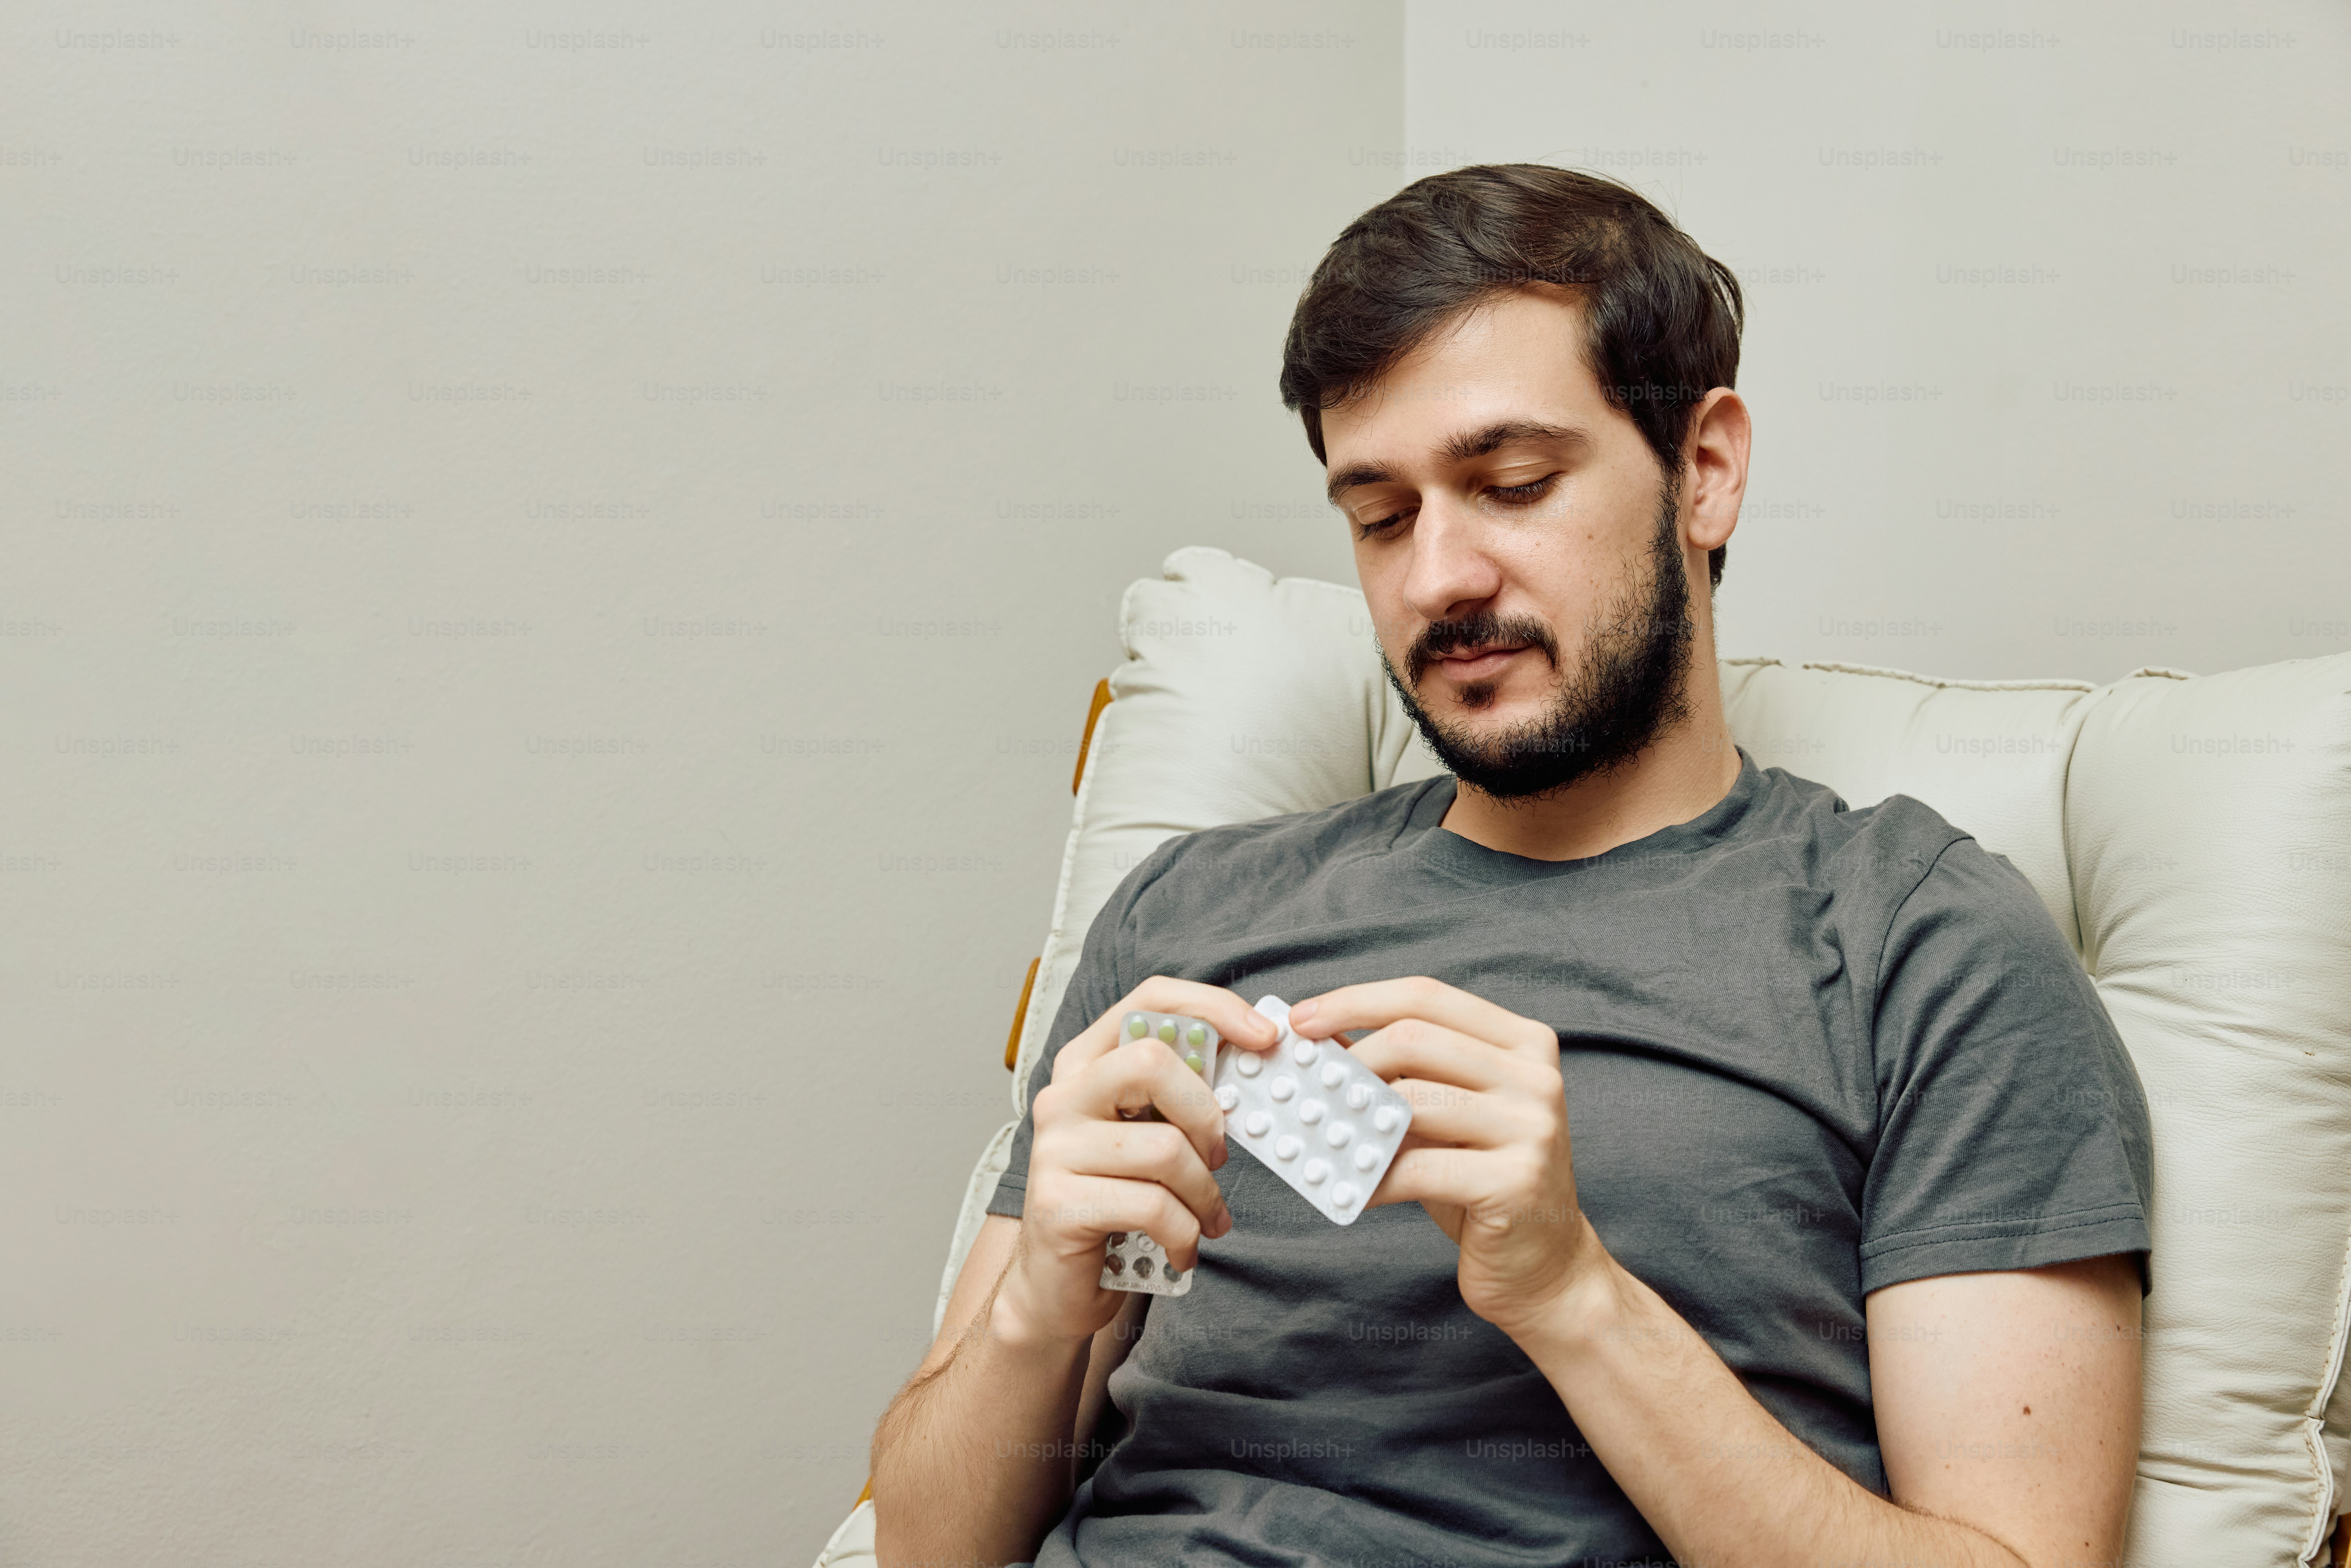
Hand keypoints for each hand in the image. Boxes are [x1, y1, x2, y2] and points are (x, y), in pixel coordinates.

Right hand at [998, 979, 1281, 1345]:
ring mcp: (1054, 1149)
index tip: (1264, 1035)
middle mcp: (1062, 1096)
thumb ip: (1179, 1096)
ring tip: (1208, 1219)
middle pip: (1152, 1061)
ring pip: (1165, 1147)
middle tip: (1219, 1156)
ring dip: (1205, 1193)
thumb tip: (1255, 1054)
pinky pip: (1153, 1206)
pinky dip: (1185, 1234)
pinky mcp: (1060, 1203)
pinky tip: (1183, 1248)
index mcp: (1085, 1065)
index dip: (1211, 1007)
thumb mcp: (1148, 1135)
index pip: (1147, 1002)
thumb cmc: (1118, 1200)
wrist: (1057, 1284)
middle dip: (1207, 1113)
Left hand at [1289, 977, 1605, 1338]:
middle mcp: (1535, 1076)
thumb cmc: (1481, 1182)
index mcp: (1524, 1042)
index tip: (1300, 1019)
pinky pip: (1419, 1168)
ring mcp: (1532, 1127)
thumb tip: (1319, 1037)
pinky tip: (1347, 1188)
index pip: (1427, 997)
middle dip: (1347, 1059)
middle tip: (1303, 1084)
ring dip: (1351, 1118)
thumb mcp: (1445, 1113)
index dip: (1356, 1001)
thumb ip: (1400, 1072)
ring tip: (1315, 1135)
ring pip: (1412, 1099)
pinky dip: (1371, 1177)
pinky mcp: (1517, 1181)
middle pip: (1415, 1038)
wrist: (1544, 1265)